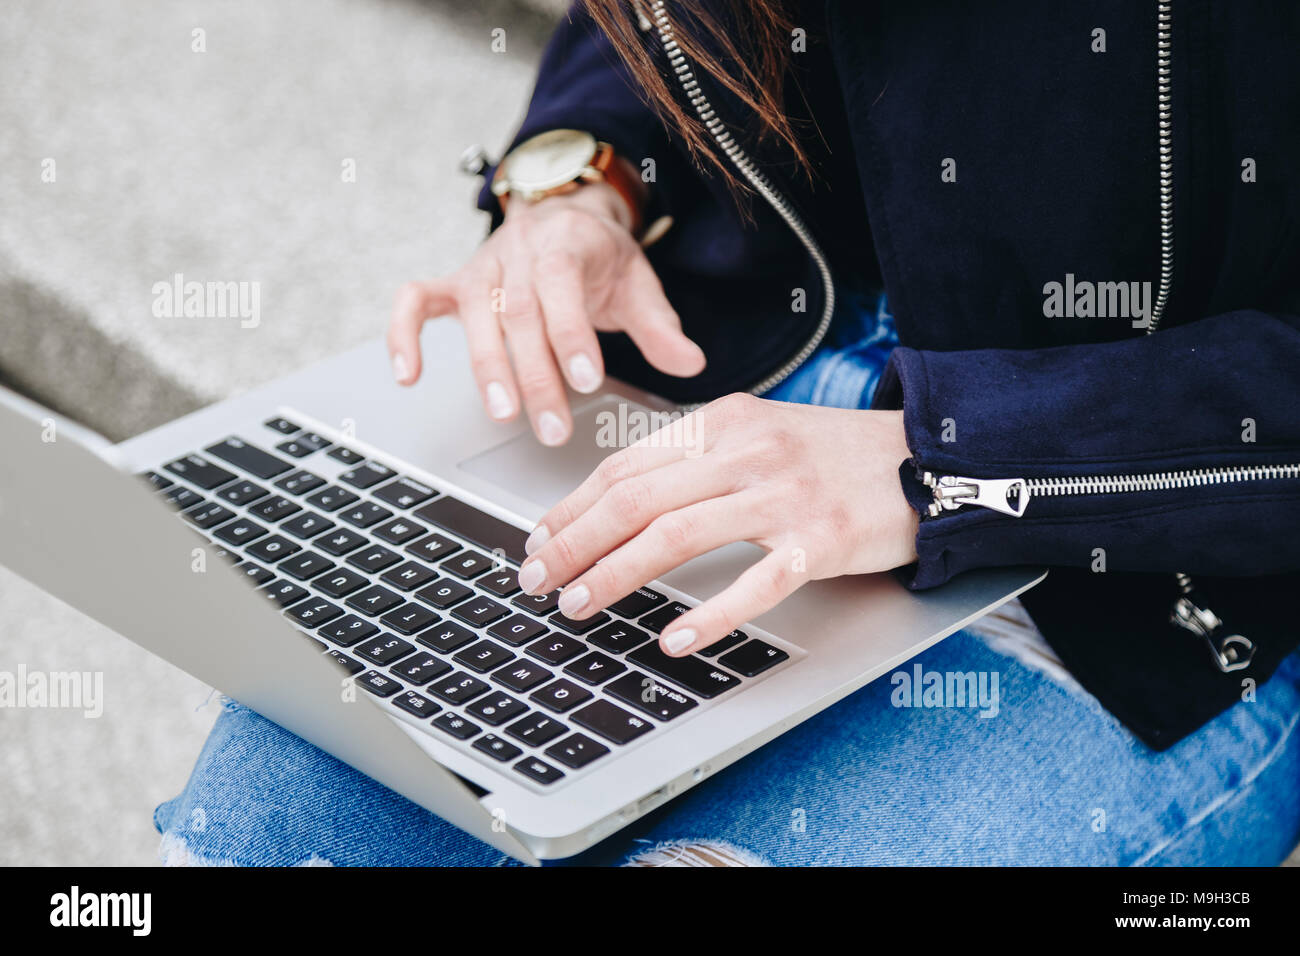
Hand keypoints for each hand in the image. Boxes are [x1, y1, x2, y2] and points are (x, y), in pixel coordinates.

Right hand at [388, 175, 705, 445]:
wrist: (562, 213)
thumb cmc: (598, 257)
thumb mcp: (638, 283)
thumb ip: (660, 327)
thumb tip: (692, 364)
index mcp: (566, 244)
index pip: (562, 286)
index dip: (571, 334)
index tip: (587, 380)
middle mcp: (518, 253)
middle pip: (520, 315)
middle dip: (536, 375)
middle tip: (554, 427)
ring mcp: (482, 268)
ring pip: (475, 316)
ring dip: (487, 369)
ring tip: (504, 414)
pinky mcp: (454, 285)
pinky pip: (415, 302)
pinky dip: (404, 335)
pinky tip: (408, 376)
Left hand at [516, 393, 919, 655]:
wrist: (927, 459)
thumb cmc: (834, 455)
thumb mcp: (760, 434)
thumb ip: (697, 459)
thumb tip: (622, 501)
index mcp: (724, 422)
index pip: (626, 465)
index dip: (573, 507)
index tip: (540, 541)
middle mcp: (747, 452)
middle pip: (637, 497)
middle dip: (574, 542)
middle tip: (539, 580)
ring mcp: (783, 496)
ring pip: (677, 533)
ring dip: (617, 573)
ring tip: (580, 605)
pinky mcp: (819, 541)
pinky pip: (754, 582)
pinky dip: (710, 614)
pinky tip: (675, 638)